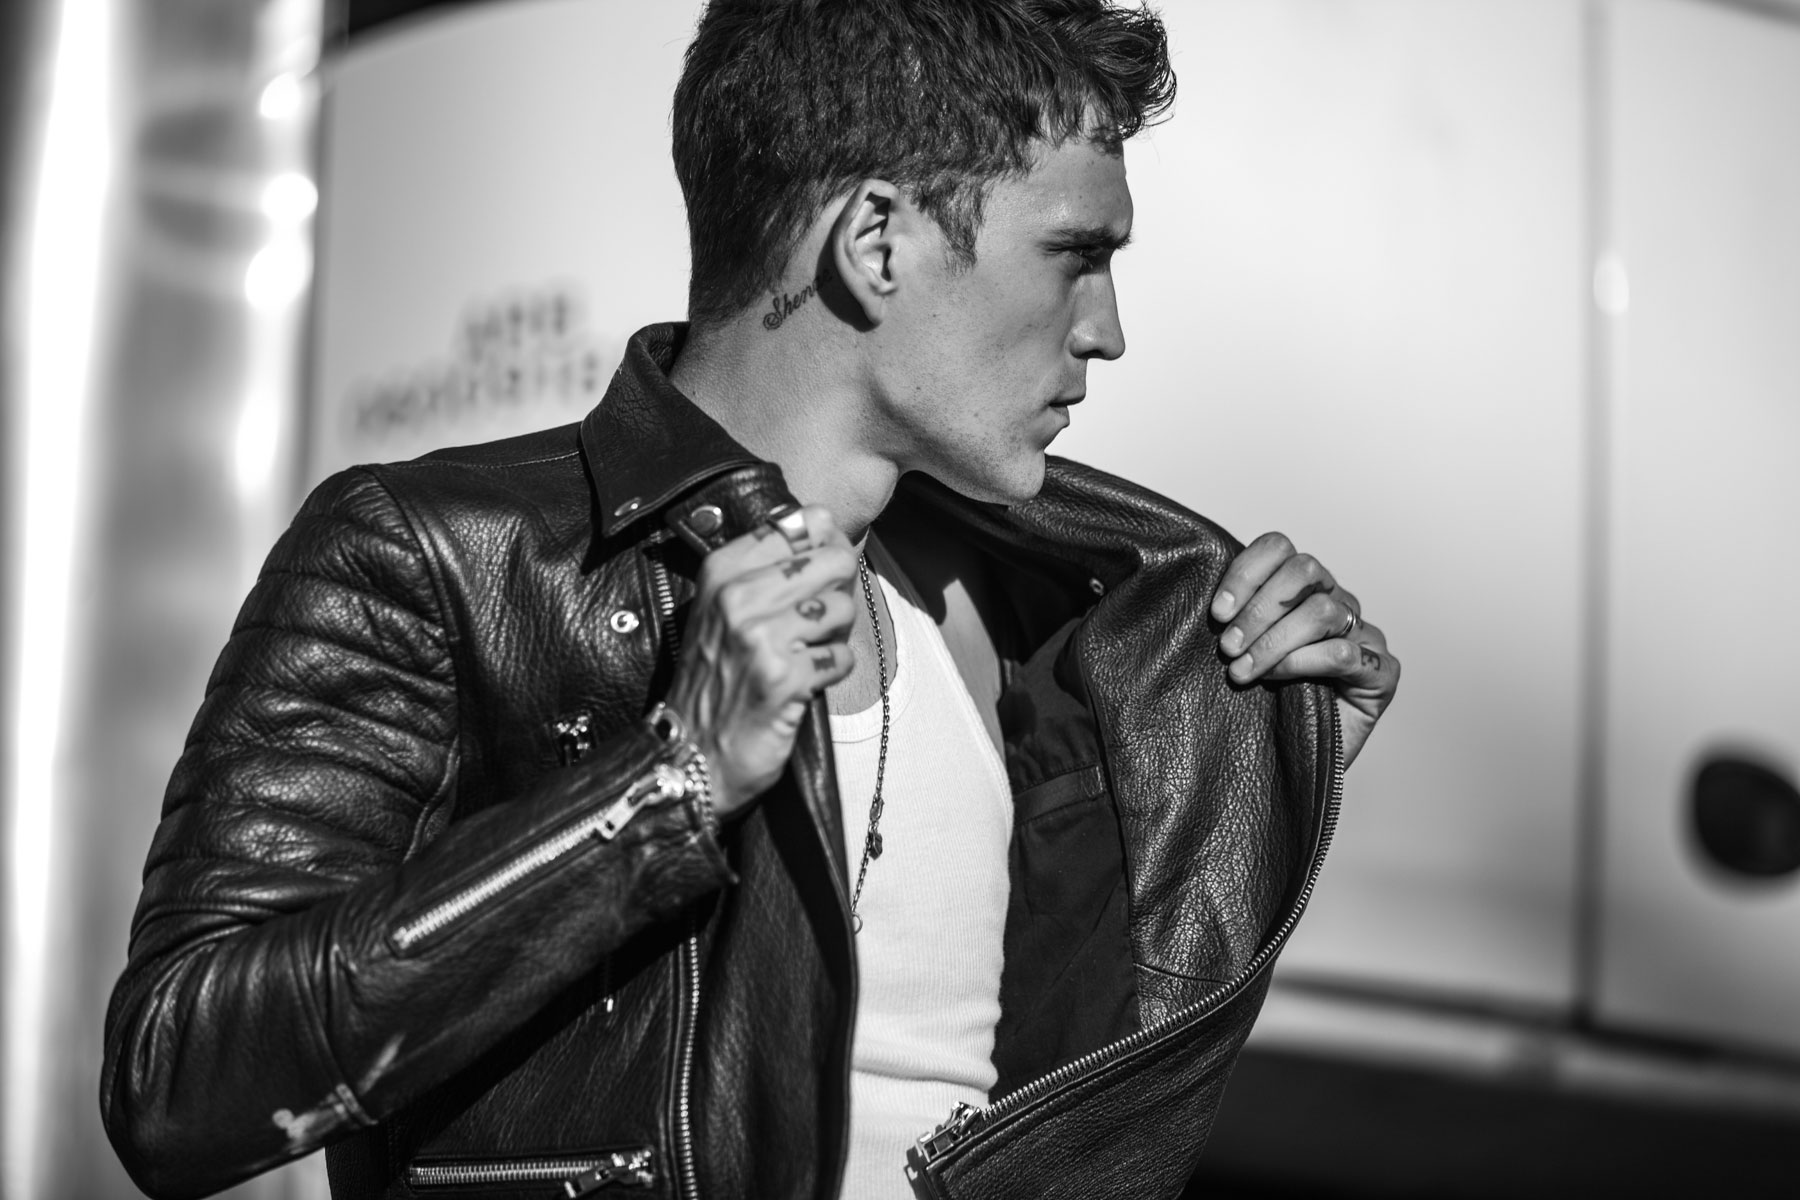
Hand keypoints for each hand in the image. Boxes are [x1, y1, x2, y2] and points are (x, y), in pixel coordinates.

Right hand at [663, 505, 858, 817]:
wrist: (690, 753)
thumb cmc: (716, 677)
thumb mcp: (724, 608)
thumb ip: (767, 566)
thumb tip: (824, 523)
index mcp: (722, 569)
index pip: (803, 522)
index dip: (826, 547)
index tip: (816, 576)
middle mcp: (737, 596)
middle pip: (834, 559)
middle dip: (838, 591)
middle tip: (816, 622)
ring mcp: (759, 636)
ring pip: (843, 607)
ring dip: (834, 636)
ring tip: (804, 655)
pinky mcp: (783, 677)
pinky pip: (842, 657)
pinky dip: (830, 673)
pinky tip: (802, 684)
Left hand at [1210, 532, 1398, 767]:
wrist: (1295, 764)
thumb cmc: (1266, 705)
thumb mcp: (1242, 653)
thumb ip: (1233, 619)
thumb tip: (1195, 596)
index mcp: (1303, 589)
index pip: (1280, 548)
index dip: (1246, 572)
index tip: (1218, 612)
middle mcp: (1337, 603)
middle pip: (1304, 570)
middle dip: (1257, 608)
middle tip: (1226, 647)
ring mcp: (1365, 635)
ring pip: (1322, 610)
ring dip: (1272, 641)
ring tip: (1241, 671)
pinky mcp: (1383, 672)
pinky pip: (1343, 653)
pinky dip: (1303, 663)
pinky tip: (1278, 680)